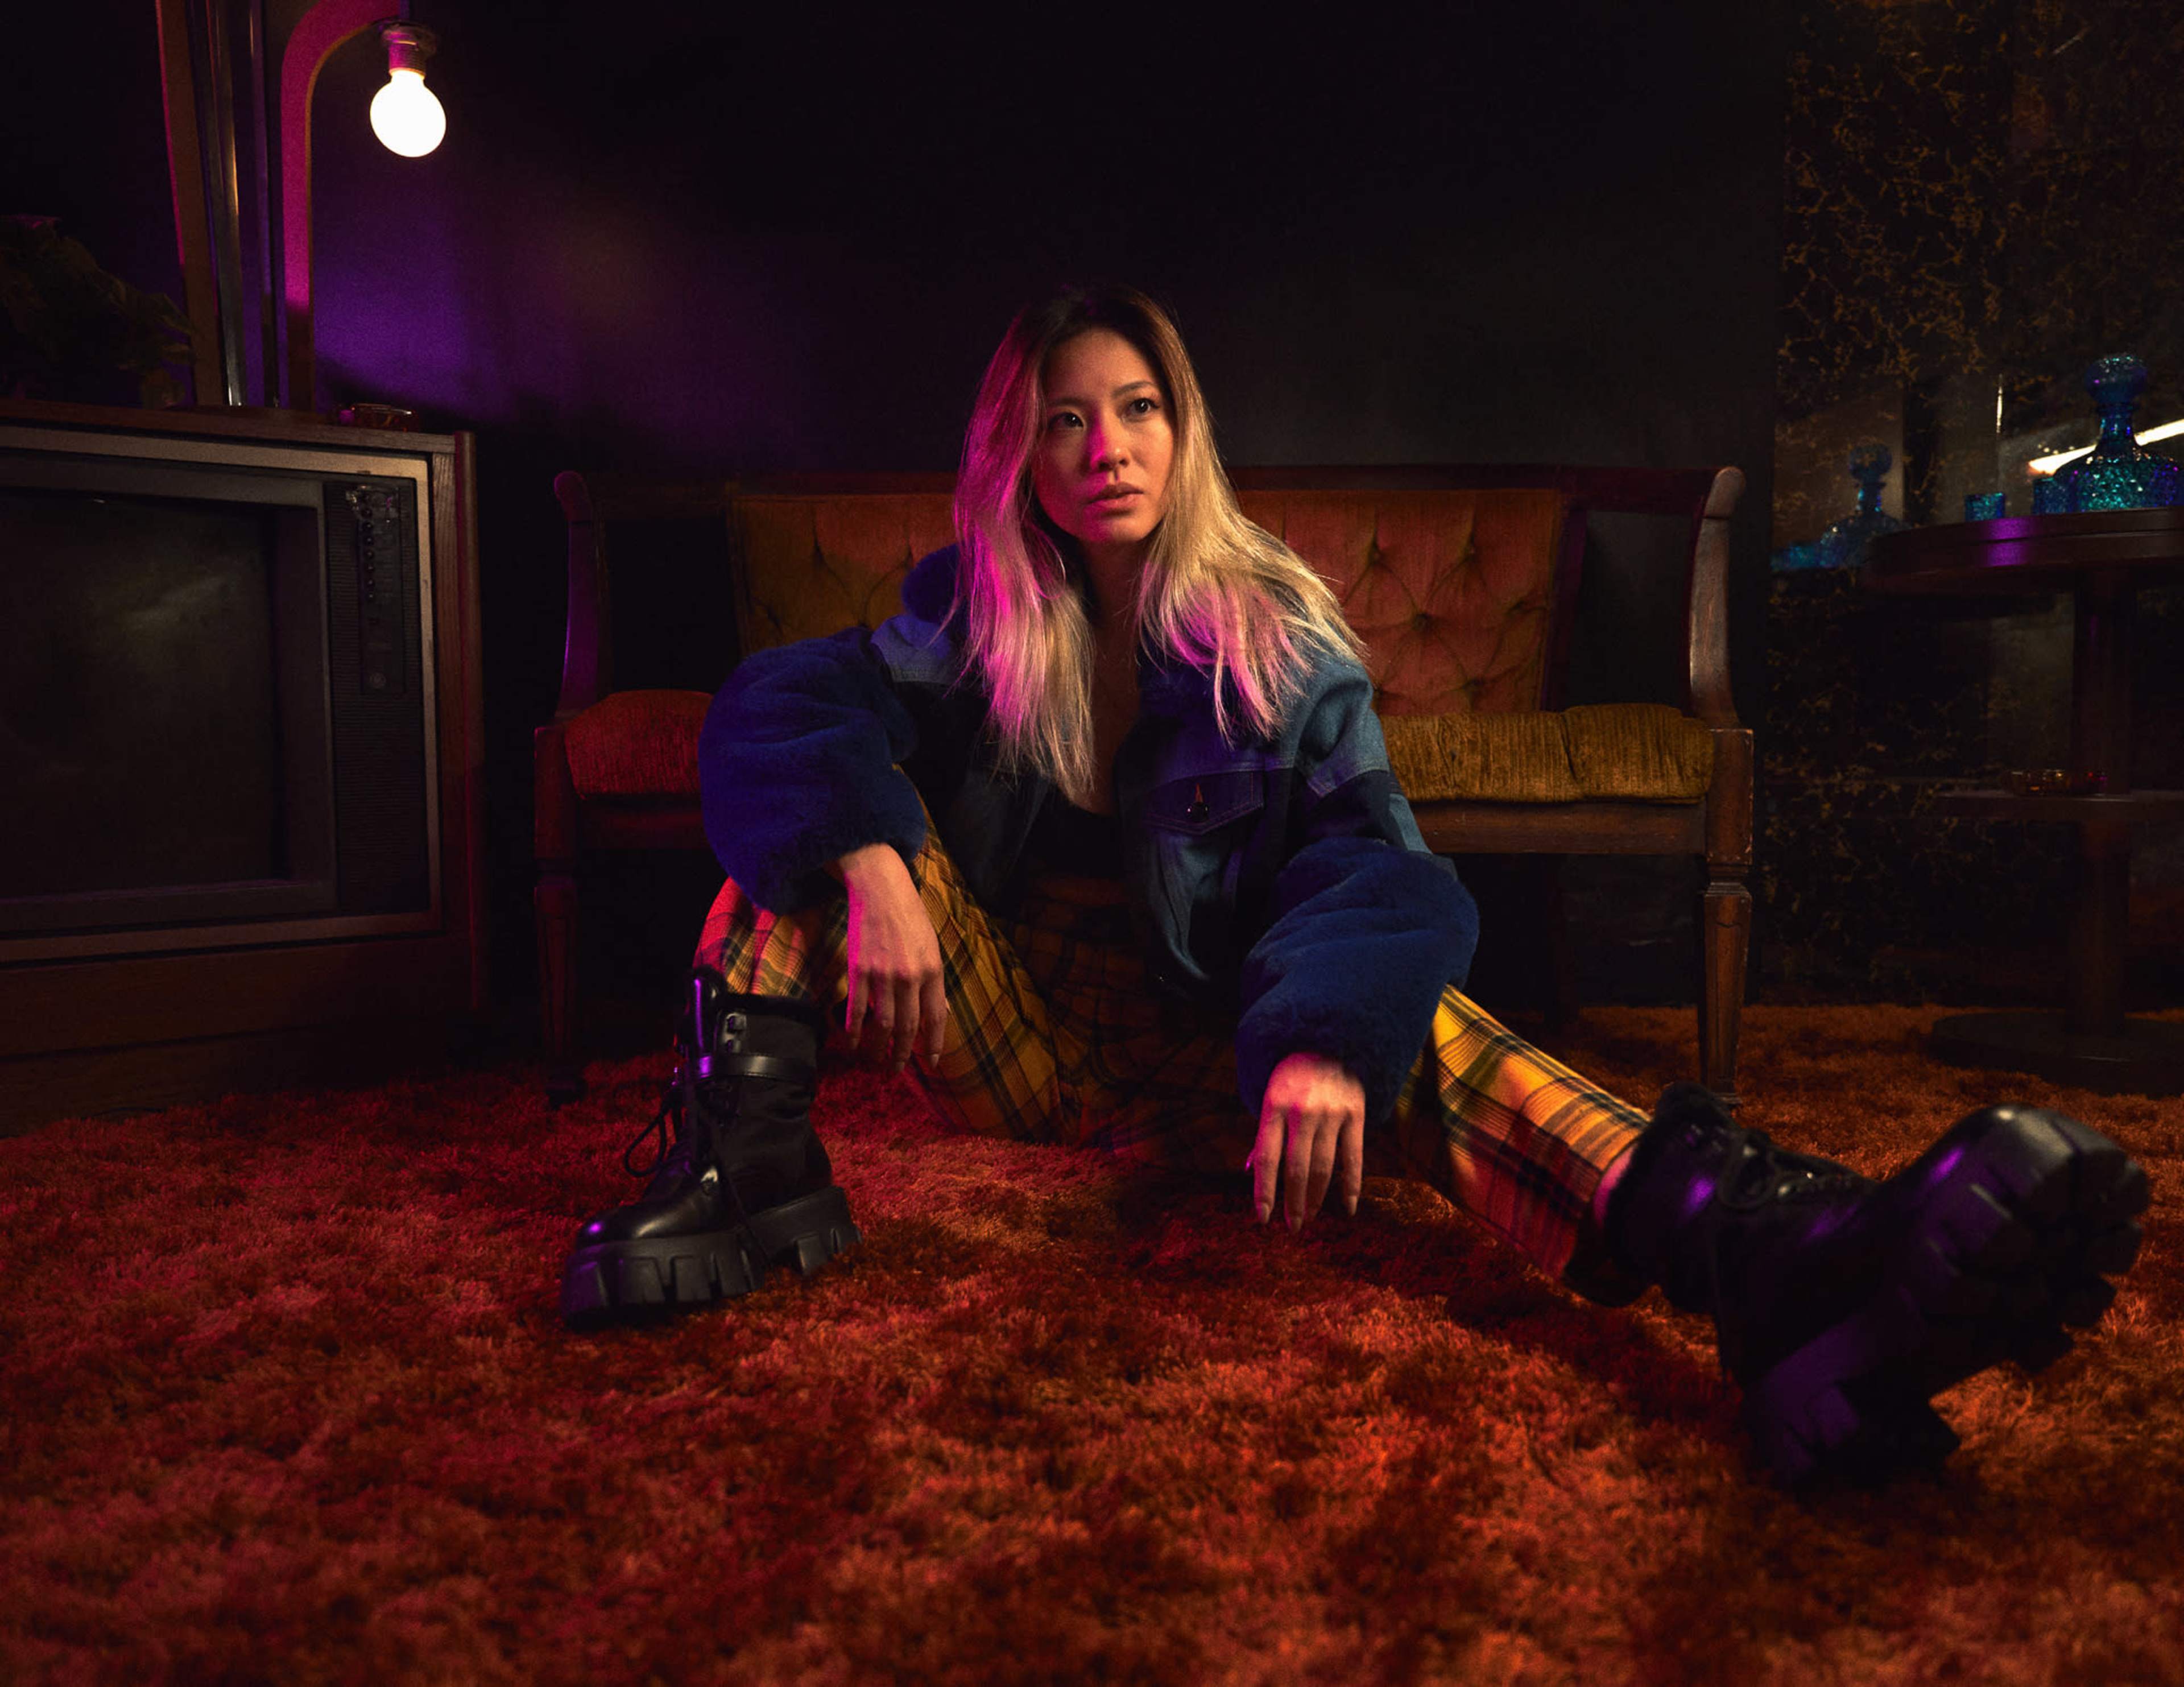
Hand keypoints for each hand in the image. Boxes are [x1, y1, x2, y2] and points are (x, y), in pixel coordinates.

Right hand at [836, 843, 947, 1072]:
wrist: (880, 891)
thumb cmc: (910, 918)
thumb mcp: (933, 948)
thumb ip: (935, 983)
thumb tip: (942, 1013)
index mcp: (933, 971)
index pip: (936, 1017)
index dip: (934, 1043)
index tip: (931, 1062)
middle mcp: (910, 976)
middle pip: (908, 1027)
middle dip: (903, 1054)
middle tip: (897, 1069)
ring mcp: (883, 975)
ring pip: (882, 1024)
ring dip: (879, 1049)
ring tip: (876, 1063)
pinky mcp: (858, 971)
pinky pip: (856, 1010)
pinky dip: (853, 1031)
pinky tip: (852, 1045)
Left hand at [1248, 1052, 1365, 1229]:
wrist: (1330, 1039)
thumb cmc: (1292, 1076)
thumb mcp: (1270, 1097)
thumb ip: (1264, 1134)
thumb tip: (1248, 1171)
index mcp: (1274, 1106)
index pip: (1266, 1157)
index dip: (1264, 1191)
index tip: (1263, 1219)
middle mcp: (1302, 1111)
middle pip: (1296, 1168)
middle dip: (1293, 1203)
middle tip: (1293, 1228)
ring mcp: (1331, 1112)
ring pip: (1324, 1167)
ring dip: (1316, 1198)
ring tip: (1310, 1219)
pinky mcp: (1356, 1114)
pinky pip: (1354, 1158)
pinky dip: (1351, 1186)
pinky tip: (1346, 1209)